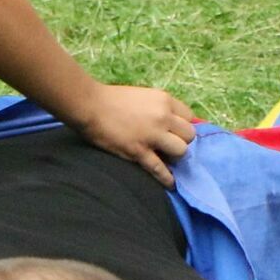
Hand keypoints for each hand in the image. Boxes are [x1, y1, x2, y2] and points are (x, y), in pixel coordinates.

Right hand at [76, 85, 196, 187]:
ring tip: (166, 158)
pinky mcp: (139, 151)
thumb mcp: (143, 96)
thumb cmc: (112, 99)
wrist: (90, 106)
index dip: (183, 126)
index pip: (190, 117)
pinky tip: (170, 183)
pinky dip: (167, 178)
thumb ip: (159, 108)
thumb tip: (171, 124)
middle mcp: (163, 116)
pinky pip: (160, 169)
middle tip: (170, 145)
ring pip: (180, 151)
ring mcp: (152, 135)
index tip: (176, 132)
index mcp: (164, 100)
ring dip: (175, 157)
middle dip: (182, 141)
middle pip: (189, 135)